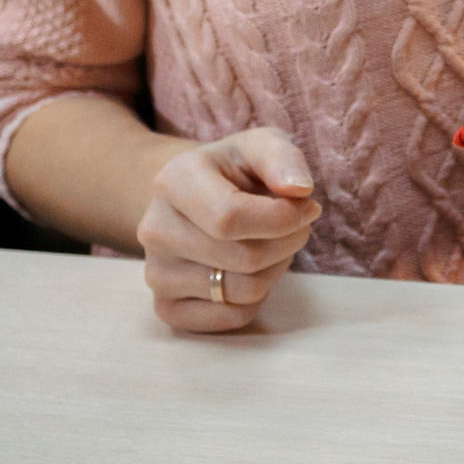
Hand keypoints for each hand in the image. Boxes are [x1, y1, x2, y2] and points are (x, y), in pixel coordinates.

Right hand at [136, 128, 320, 333]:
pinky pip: (231, 318)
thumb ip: (283, 159)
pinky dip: (256, 299)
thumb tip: (299, 189)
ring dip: (275, 269)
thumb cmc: (235, 171)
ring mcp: (155, 273)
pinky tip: (251, 271)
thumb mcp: (261, 146)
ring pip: (242, 291)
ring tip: (272, 245)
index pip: (230, 218)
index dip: (282, 219)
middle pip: (244, 258)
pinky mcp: (166, 306)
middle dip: (287, 243)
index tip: (308, 208)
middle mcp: (155, 229)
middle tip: (295, 226)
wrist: (196, 198)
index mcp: (173, 181)